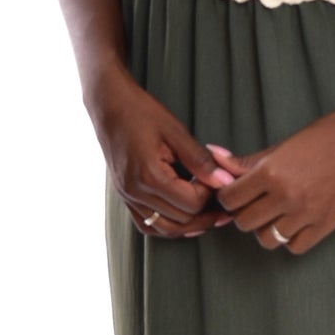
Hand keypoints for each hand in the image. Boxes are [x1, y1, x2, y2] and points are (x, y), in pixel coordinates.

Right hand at [88, 69, 219, 238]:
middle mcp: (135, 192)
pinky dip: (167, 226)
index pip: (192, 203)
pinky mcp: (124, 196)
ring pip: (165, 229)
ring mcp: (127, 197)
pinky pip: (147, 225)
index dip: (211, 195)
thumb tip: (226, 181)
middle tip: (223, 200)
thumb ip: (201, 160)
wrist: (108, 105)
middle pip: (181, 220)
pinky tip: (183, 217)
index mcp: (149, 175)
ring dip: (189, 225)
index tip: (220, 181)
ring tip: (209, 213)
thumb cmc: (141, 112)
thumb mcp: (176, 131)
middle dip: (206, 213)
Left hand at [201, 103, 334, 255]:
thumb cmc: (324, 137)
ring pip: (267, 239)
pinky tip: (295, 222)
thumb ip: (247, 160)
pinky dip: (291, 239)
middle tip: (255, 203)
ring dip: (266, 229)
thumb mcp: (281, 146)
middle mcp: (286, 196)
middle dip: (244, 213)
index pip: (230, 199)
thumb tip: (214, 156)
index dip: (228, 197)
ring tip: (275, 214)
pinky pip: (295, 247)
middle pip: (244, 222)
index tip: (236, 193)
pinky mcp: (325, 226)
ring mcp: (307, 214)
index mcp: (271, 172)